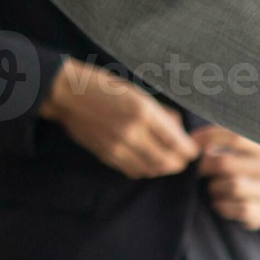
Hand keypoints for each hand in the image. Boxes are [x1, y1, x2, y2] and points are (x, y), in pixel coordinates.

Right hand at [40, 58, 196, 178]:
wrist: (66, 95)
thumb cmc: (104, 87)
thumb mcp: (137, 93)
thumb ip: (160, 113)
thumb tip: (179, 129)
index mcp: (143, 113)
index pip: (177, 143)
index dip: (189, 150)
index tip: (193, 149)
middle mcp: (132, 133)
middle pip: (167, 161)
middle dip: (180, 162)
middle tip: (183, 157)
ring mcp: (118, 147)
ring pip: (152, 169)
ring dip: (164, 168)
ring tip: (168, 160)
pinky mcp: (107, 156)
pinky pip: (134, 171)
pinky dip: (146, 169)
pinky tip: (149, 162)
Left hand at [193, 126, 259, 230]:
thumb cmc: (243, 171)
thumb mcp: (239, 153)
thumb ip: (219, 145)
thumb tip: (193, 142)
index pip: (235, 138)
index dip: (209, 136)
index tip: (192, 140)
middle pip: (225, 163)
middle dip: (204, 167)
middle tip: (197, 171)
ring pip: (231, 186)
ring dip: (214, 188)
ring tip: (212, 189)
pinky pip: (234, 208)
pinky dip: (220, 206)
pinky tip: (218, 203)